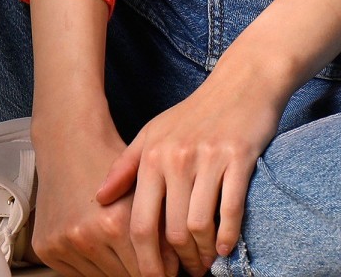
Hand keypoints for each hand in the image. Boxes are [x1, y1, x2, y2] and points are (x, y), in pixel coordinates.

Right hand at [30, 117, 180, 276]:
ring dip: (116, 268)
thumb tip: (177, 267)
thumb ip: (162, 227)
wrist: (68, 140)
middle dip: (140, 268)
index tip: (168, 267)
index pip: (147, 271)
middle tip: (148, 256)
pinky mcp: (46, 248)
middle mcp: (86, 236)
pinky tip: (98, 243)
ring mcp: (63, 244)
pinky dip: (92, 265)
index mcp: (114, 222)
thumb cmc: (109, 159)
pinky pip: (78, 274)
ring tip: (122, 245)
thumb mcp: (144, 185)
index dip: (162, 269)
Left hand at [94, 67, 285, 276]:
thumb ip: (126, 166)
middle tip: (186, 273)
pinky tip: (224, 247)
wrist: (241, 82)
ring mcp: (209, 158)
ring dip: (203, 254)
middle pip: (173, 231)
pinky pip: (230, 210)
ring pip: (201, 225)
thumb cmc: (195, 113)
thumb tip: (99, 198)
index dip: (146, 260)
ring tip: (204, 262)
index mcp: (152, 155)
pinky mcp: (239, 157)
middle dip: (179, 263)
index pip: (141, 222)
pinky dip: (227, 236)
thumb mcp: (153, 132)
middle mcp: (177, 157)